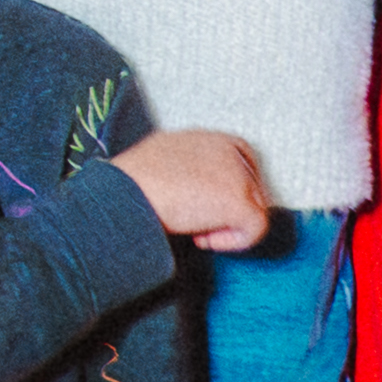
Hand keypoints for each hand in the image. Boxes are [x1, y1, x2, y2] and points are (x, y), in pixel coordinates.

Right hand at [110, 128, 275, 257]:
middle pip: (253, 188)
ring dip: (226, 226)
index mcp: (213, 139)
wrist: (125, 191)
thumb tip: (195, 189)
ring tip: (194, 229)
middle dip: (228, 210)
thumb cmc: (133, 181)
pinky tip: (201, 238)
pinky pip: (254, 230)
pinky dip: (231, 242)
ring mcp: (237, 176)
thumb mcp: (165, 158)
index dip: (230, 189)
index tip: (211, 207)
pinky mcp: (239, 202)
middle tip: (197, 222)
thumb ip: (191, 167)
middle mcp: (230, 152)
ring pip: (255, 210)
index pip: (244, 162)